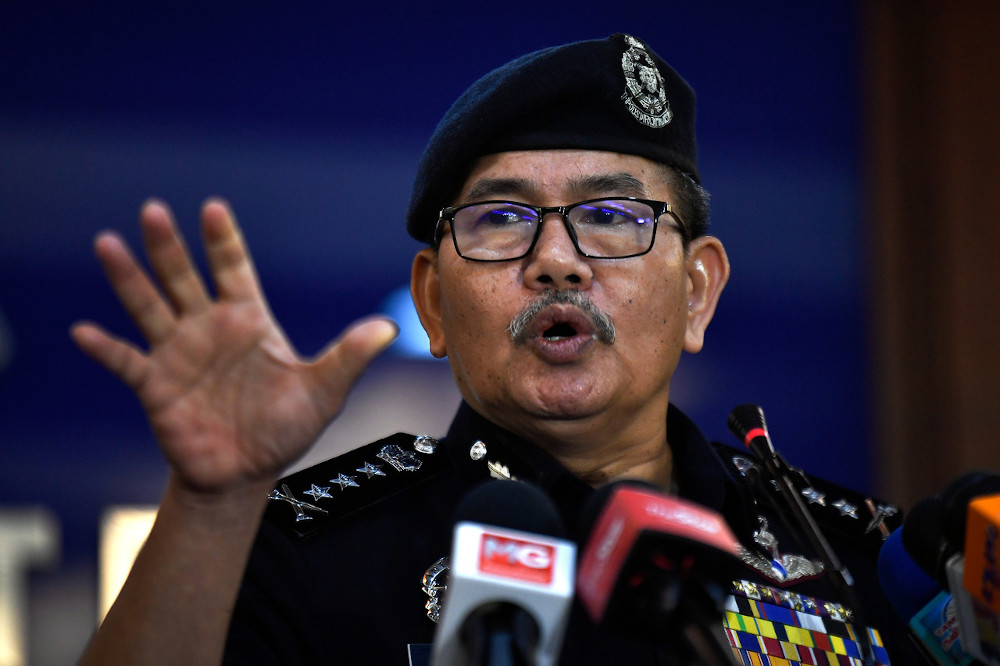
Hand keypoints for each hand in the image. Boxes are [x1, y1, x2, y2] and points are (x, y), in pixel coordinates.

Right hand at [71, 199, 397, 495]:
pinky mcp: (155, 387)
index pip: (233, 270)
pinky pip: (126, 362)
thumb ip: (349, 357)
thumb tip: (389, 328)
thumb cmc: (283, 429)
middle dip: (169, 246)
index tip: (212, 207)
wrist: (245, 475)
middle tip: (154, 211)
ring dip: (129, 279)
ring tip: (108, 244)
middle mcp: (208, 329)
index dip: (222, 240)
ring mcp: (178, 355)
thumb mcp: (323, 392)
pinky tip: (83, 331)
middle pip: (184, 277)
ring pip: (149, 307)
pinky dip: (106, 348)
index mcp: (248, 322)